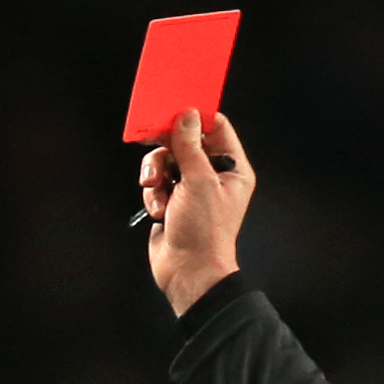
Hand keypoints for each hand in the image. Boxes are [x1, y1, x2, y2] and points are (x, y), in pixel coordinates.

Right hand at [140, 111, 253, 315]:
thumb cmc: (203, 230)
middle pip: (184, 142)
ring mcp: (191, 189)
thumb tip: (186, 115)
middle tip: (152, 146)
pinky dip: (154, 195)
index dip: (196, 118)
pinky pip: (156, 184)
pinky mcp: (172, 202)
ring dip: (156, 174)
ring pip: (165, 162)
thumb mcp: (198, 181)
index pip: (217, 128)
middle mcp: (213, 176)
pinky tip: (159, 211)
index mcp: (231, 168)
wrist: (188, 271)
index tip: (174, 111)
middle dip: (167, 149)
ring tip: (156, 190)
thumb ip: (189, 145)